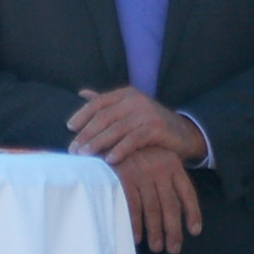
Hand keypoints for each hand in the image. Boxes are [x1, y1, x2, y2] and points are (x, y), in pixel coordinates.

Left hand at [68, 88, 205, 164]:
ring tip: (85, 156)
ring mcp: (147, 113)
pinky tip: (109, 160)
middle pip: (104, 117)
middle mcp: (135, 100)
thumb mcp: (129, 110)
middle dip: (86, 134)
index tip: (69, 128)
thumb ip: (106, 103)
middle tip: (73, 149)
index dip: (82, 114)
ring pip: (116, 129)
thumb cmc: (150, 124)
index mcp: (126, 94)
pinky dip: (119, 150)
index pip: (99, 102)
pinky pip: (133, 140)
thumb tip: (82, 93)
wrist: (184, 134)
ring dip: (98, 143)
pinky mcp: (156, 128)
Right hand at [111, 146, 202, 253]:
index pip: (187, 192)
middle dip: (173, 230)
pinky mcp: (125, 177)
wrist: (105, 135)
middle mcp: (160, 168)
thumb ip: (165, 179)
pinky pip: (134, 207)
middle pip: (171, 206)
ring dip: (155, 232)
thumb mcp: (154, 158)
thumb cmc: (131, 152)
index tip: (194, 231)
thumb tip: (174, 210)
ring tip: (156, 247)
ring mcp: (142, 173)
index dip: (193, 213)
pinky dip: (136, 224)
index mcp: (172, 163)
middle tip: (173, 249)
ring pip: (153, 209)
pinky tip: (137, 237)